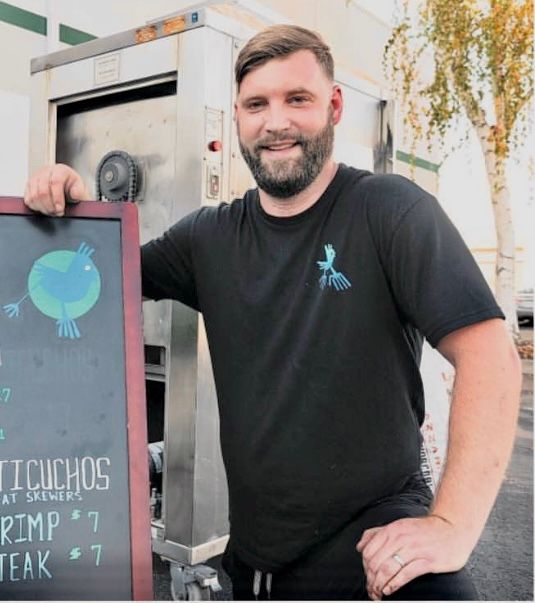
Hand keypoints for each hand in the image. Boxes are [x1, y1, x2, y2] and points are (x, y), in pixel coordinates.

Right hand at [24, 164, 90, 215]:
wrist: (66, 187)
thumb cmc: (73, 187)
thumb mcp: (80, 188)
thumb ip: (79, 191)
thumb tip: (75, 194)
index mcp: (60, 170)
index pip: (55, 182)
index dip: (57, 198)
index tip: (60, 209)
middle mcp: (46, 171)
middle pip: (43, 191)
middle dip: (50, 206)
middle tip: (57, 213)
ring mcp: (35, 178)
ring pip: (34, 196)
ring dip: (43, 207)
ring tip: (52, 211)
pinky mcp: (28, 186)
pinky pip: (28, 199)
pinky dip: (36, 207)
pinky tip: (45, 208)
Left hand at [356, 515, 472, 599]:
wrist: (452, 528)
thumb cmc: (424, 529)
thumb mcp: (399, 526)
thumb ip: (377, 534)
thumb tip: (359, 547)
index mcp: (392, 529)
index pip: (369, 551)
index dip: (365, 567)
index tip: (367, 576)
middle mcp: (401, 538)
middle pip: (376, 562)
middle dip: (371, 579)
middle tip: (371, 589)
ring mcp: (415, 549)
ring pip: (388, 569)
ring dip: (379, 585)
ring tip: (378, 592)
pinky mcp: (428, 561)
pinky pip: (406, 574)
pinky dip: (394, 584)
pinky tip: (389, 590)